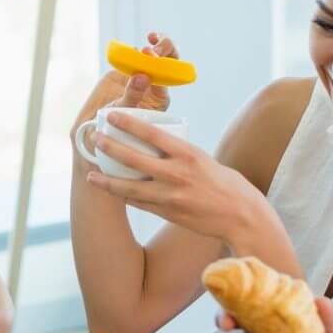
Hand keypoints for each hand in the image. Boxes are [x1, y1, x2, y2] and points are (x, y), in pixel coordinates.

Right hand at [77, 31, 178, 123]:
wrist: (94, 120)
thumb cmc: (113, 122)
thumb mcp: (123, 112)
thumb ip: (133, 95)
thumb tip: (143, 75)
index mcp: (160, 98)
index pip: (168, 78)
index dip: (162, 65)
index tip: (152, 57)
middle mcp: (155, 84)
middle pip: (171, 62)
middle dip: (166, 50)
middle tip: (152, 47)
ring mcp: (142, 73)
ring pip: (159, 54)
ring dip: (160, 43)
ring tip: (152, 38)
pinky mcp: (130, 66)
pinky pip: (139, 53)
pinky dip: (145, 44)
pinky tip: (149, 37)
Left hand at [83, 109, 267, 242]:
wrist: (241, 216)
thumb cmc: (226, 184)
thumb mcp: (204, 160)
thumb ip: (180, 154)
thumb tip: (156, 146)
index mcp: (188, 154)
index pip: (152, 133)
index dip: (128, 124)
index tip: (112, 116)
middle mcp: (177, 174)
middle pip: (134, 159)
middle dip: (110, 148)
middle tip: (95, 140)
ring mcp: (171, 196)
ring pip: (130, 187)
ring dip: (108, 181)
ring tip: (91, 176)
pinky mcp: (168, 213)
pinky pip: (140, 203)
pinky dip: (125, 197)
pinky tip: (113, 192)